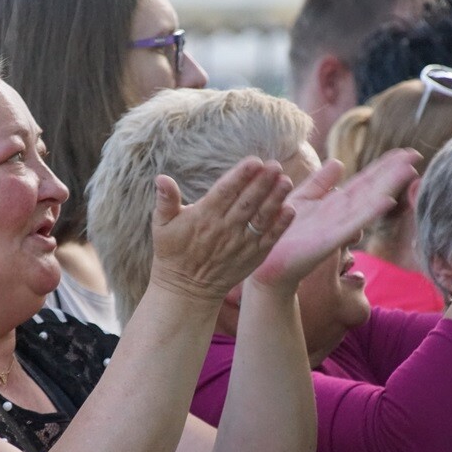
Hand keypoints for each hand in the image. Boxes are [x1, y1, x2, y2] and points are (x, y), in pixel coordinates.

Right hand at [149, 157, 294, 302]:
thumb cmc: (172, 252)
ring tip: (286, 182)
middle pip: (247, 202)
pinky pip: (268, 239)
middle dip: (262, 183)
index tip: (254, 161)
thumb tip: (161, 178)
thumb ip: (165, 201)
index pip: (224, 192)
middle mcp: (224, 230)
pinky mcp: (252, 257)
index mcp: (203, 217)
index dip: (240, 176)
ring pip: (260, 218)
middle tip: (276, 165)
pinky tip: (291, 210)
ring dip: (275, 200)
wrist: (186, 290)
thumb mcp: (161, 226)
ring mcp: (240, 244)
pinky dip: (280, 226)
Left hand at [252, 150, 419, 290]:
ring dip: (388, 187)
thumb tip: (339, 162)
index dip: (384, 166)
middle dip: (392, 173)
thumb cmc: (283, 233)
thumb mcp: (301, 200)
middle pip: (371, 189)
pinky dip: (369, 213)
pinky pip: (352, 224)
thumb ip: (320, 183)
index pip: (364, 181)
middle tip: (415, 155)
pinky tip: (387, 201)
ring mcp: (338, 227)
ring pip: (367, 203)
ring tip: (408, 170)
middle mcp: (341, 214)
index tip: (405, 152)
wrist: (269, 263)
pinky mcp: (329, 241)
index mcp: (335, 204)